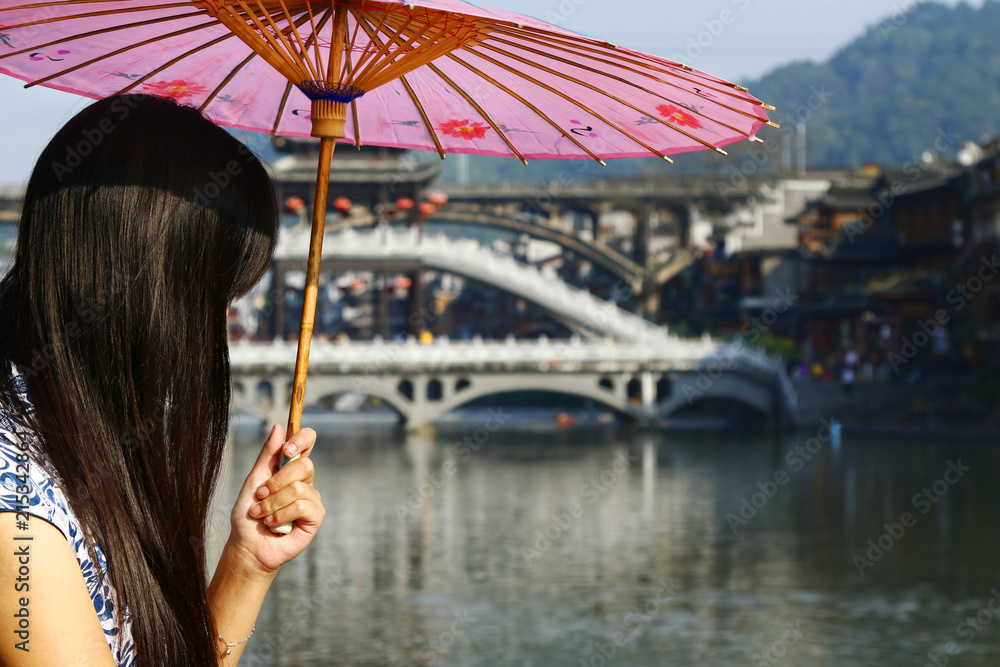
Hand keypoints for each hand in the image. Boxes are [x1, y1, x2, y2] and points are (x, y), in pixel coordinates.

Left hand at [225, 424, 324, 575]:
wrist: (247, 545)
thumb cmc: (248, 514)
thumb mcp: (253, 480)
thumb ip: (267, 455)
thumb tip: (278, 427)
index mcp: (290, 467)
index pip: (307, 441)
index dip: (302, 439)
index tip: (286, 449)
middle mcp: (304, 480)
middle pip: (305, 465)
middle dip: (277, 481)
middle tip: (260, 494)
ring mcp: (311, 498)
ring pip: (298, 488)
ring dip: (272, 503)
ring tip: (261, 514)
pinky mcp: (315, 516)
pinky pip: (301, 506)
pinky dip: (281, 515)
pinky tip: (273, 523)